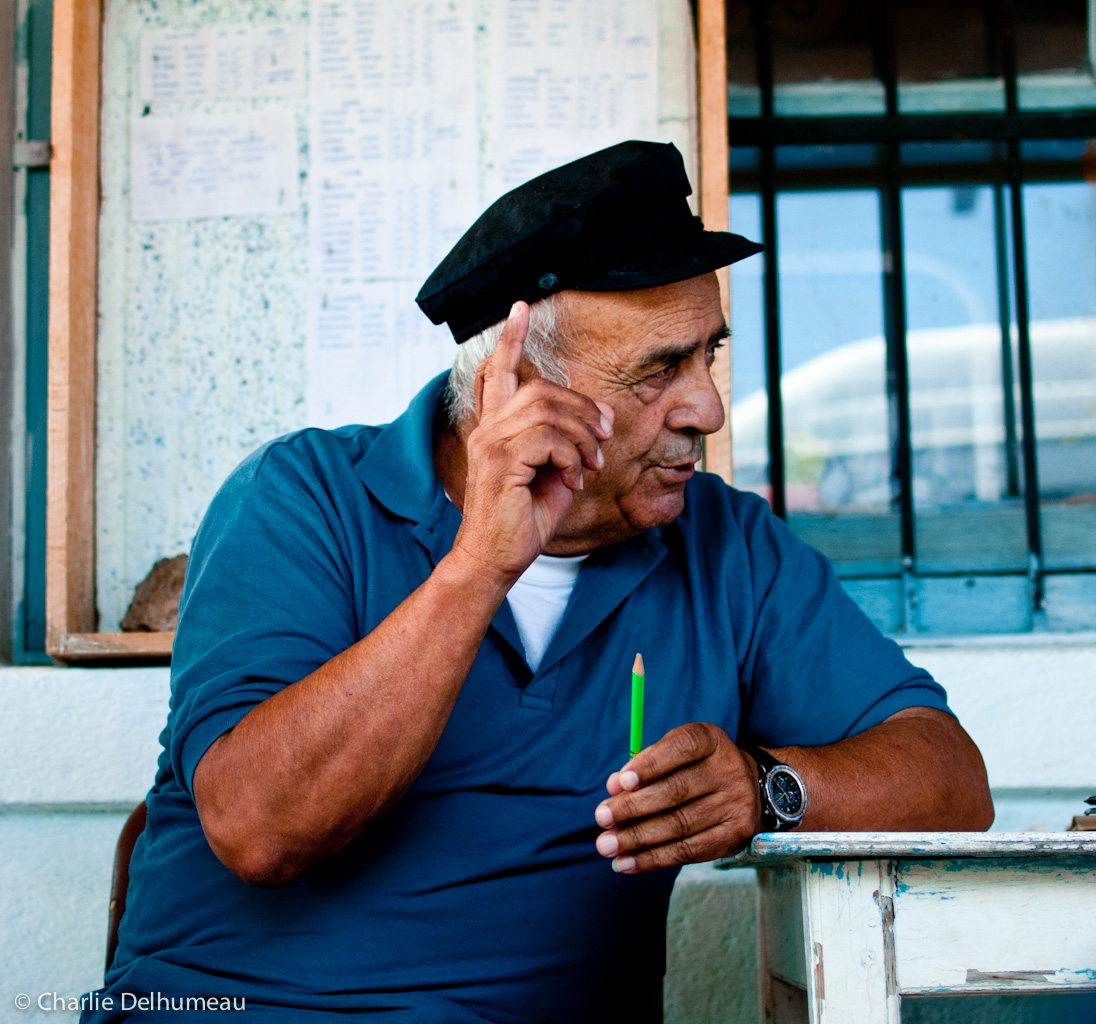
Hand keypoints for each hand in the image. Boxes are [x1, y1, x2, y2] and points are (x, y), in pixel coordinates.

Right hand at [452, 301, 613, 580]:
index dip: (509, 339)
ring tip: (590, 466)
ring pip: (549, 412)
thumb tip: (596, 420)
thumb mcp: (552, 474)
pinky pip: (550, 440)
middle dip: (581, 408)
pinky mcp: (501, 462)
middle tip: (602, 436)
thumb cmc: (521, 519)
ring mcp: (491, 444)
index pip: (496, 373)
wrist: (495, 559)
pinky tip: (574, 480)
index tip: (519, 307)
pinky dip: (574, 458)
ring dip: (583, 438)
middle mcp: (487, 430)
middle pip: (540, 390)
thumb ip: (567, 442)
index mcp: (494, 429)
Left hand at [593, 722, 760, 872]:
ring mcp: (736, 804)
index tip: (619, 782)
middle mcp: (728, 770)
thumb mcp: (679, 753)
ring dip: (637, 838)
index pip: (681, 748)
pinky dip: (653, 859)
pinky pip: (688, 851)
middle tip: (602, 818)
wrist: (752, 789)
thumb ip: (647, 766)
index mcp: (711, 741)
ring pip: (679, 825)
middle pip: (676, 791)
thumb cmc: (698, 767)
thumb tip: (615, 787)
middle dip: (633, 806)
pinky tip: (626, 862)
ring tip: (607, 845)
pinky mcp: (734, 836)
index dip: (649, 764)